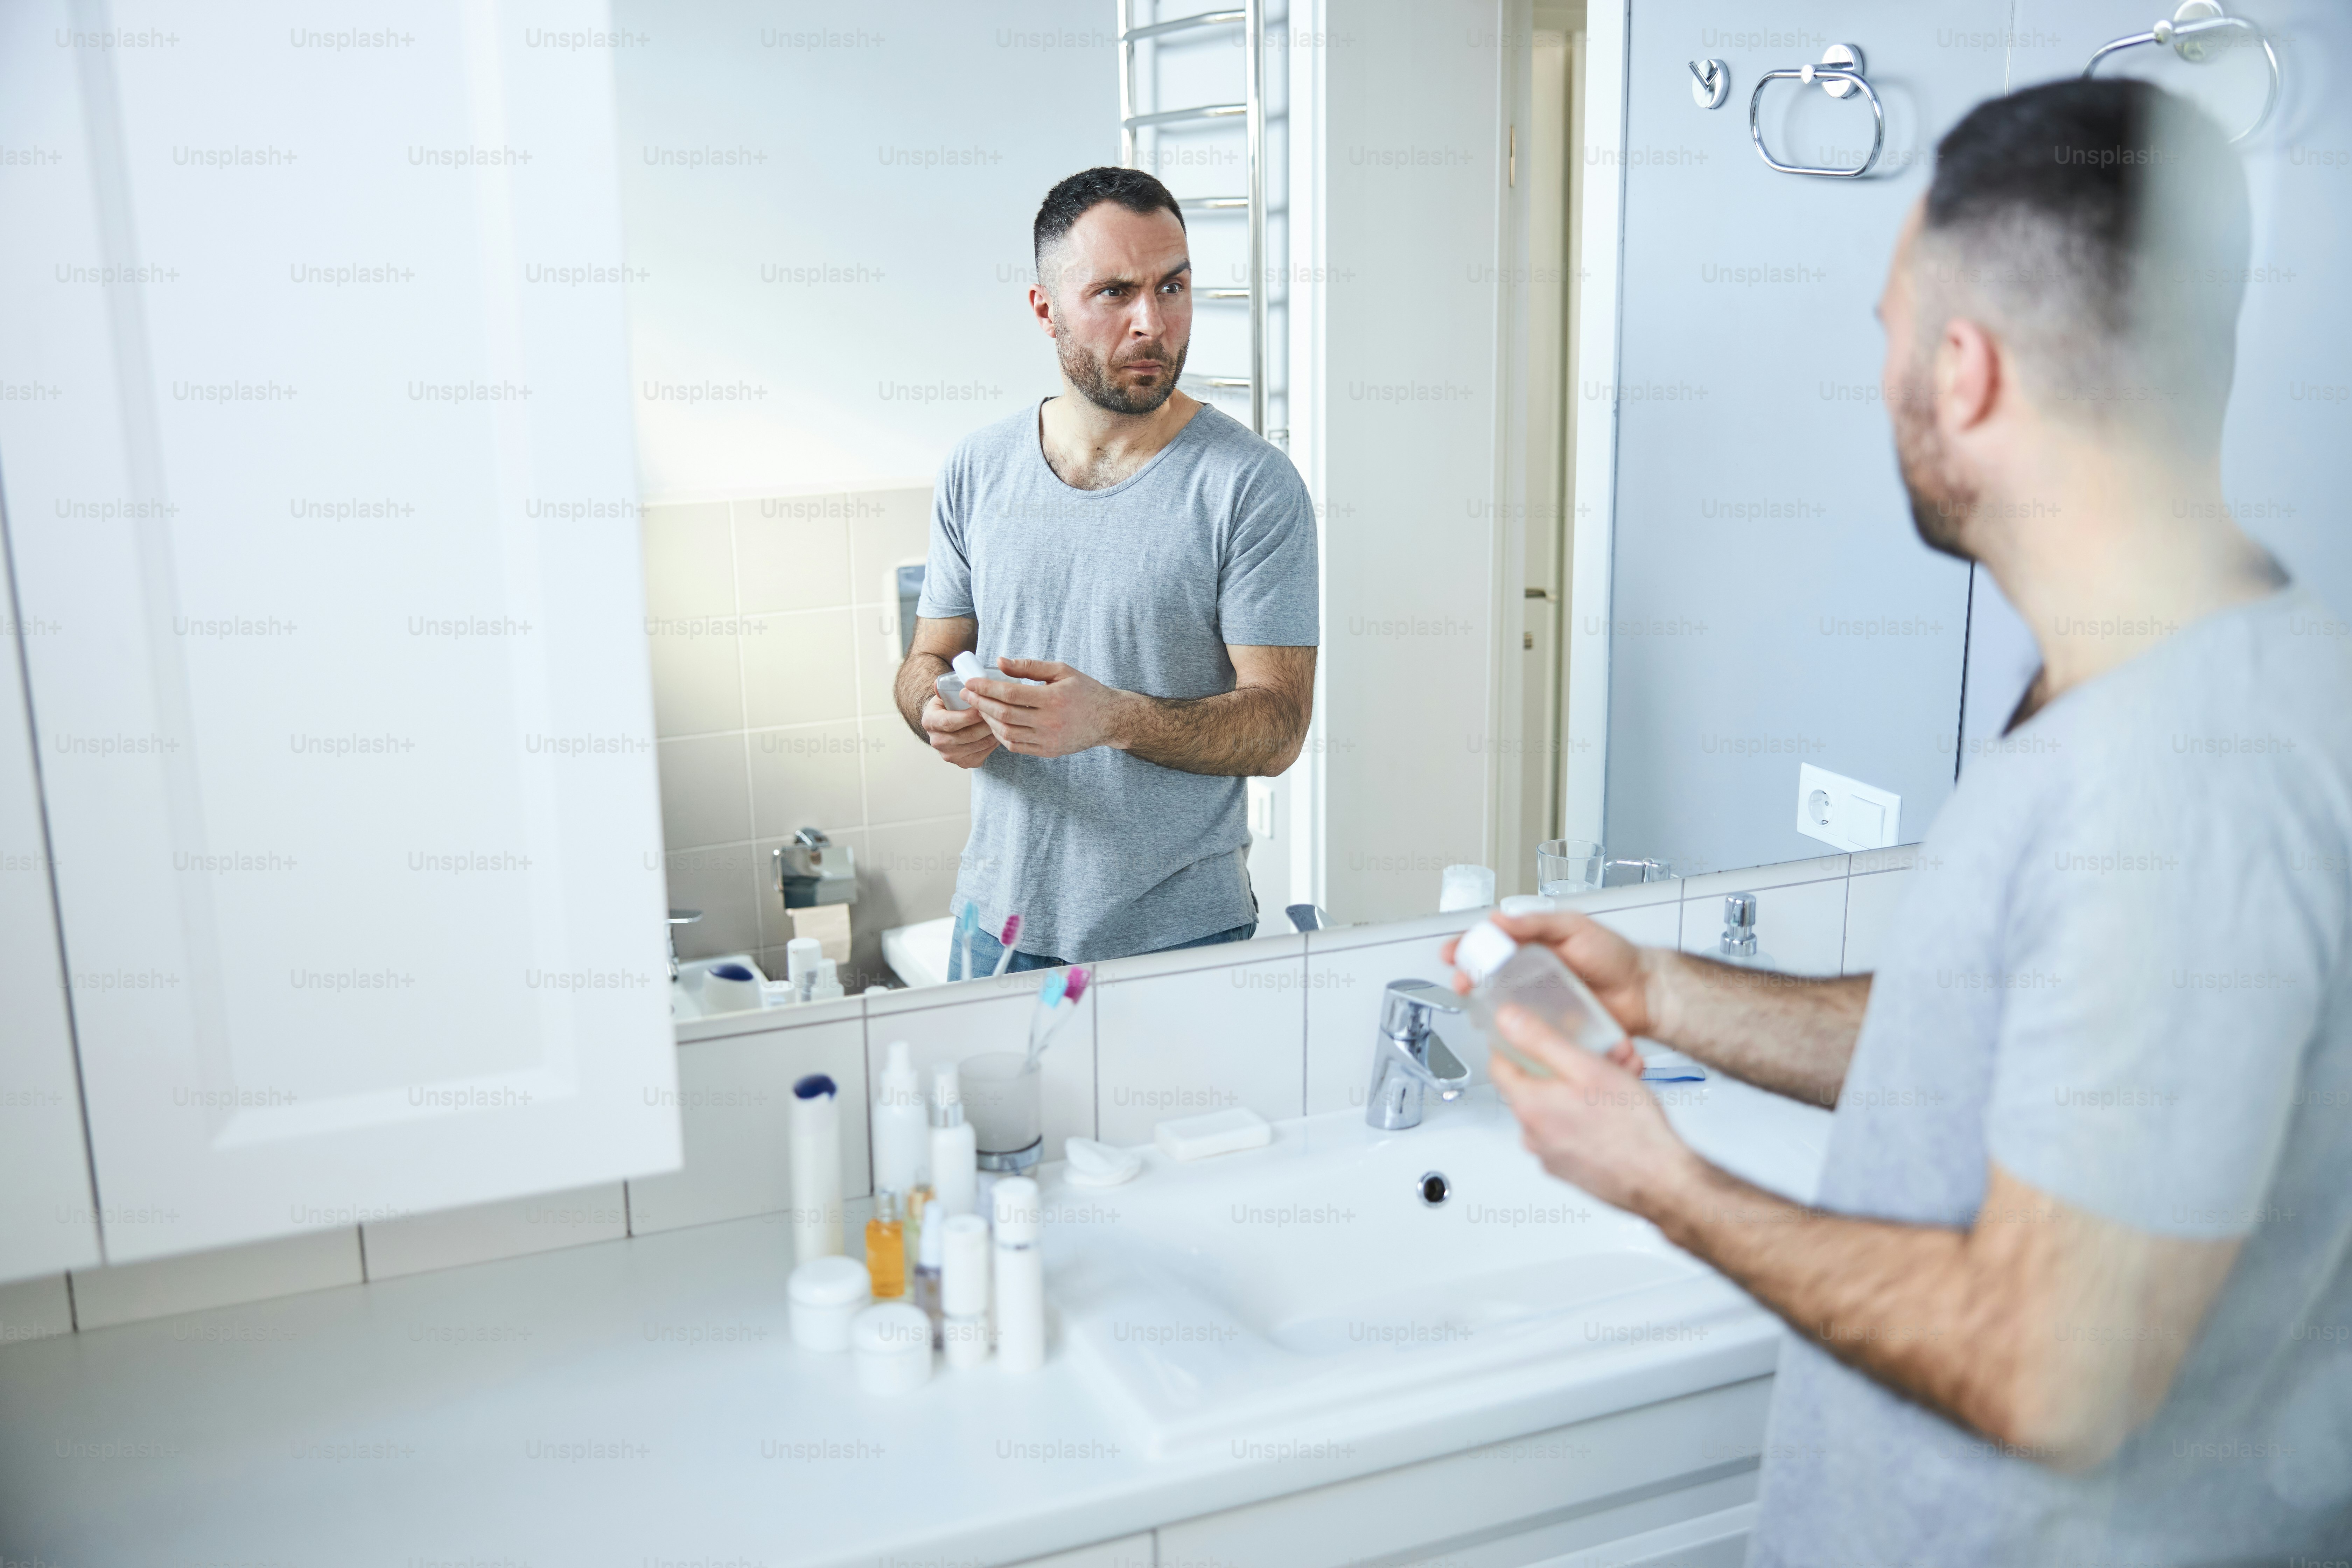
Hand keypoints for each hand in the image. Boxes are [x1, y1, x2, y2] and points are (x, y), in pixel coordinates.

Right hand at [920, 695, 998, 768]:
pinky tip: (1000, 731)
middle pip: (967, 735)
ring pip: (979, 744)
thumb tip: (938, 683)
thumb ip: (943, 689)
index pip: (950, 721)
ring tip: (1004, 720)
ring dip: (994, 732)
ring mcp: (950, 755)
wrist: (946, 725)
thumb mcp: (943, 695)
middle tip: (1002, 712)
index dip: (969, 715)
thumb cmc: (948, 706)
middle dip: (986, 723)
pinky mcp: (964, 763)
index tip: (984, 706)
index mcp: (930, 722)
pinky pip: (984, 752)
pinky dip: (995, 742)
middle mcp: (937, 742)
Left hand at [962, 656, 1129, 758]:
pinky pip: (1016, 746)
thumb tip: (1000, 662)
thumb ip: (1029, 666)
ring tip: (980, 707)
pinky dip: (1001, 735)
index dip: (986, 688)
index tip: (971, 682)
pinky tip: (996, 723)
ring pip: (1007, 733)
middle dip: (981, 703)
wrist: (1109, 719)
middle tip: (968, 693)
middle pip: (1004, 715)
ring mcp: (1048, 740)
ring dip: (988, 720)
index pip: (1010, 694)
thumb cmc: (1085, 691)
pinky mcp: (1048, 751)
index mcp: (1053, 698)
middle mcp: (1050, 722)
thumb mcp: (1061, 671)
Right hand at [1442, 909, 1656, 1037]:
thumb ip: (1537, 923)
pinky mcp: (1547, 1026)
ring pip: (1498, 1003)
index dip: (1467, 945)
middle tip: (1463, 981)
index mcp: (1532, 944)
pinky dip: (1506, 1029)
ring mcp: (1537, 1001)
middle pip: (1486, 974)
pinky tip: (1500, 1028)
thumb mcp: (1574, 927)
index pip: (1490, 941)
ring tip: (1476, 1003)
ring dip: (1481, 1004)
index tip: (1454, 951)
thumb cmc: (1615, 956)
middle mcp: (1530, 973)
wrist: (1643, 993)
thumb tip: (1500, 919)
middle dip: (1467, 976)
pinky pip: (1520, 1028)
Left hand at [1487, 1004, 1701, 1216]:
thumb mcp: (1586, 1067)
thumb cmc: (1630, 1129)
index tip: (1537, 1032)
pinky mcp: (1570, 1166)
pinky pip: (1570, 1129)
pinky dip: (1589, 1112)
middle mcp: (1532, 1133)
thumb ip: (1540, 1040)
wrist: (1659, 1180)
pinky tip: (1617, 1104)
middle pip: (1535, 1084)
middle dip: (1568, 1063)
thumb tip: (1506, 1020)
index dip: (1517, 1042)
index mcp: (1529, 1106)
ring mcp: (1550, 1153)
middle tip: (1601, 1053)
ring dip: (1584, 1086)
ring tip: (1622, 1075)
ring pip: (1558, 1106)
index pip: (1499, 1064)